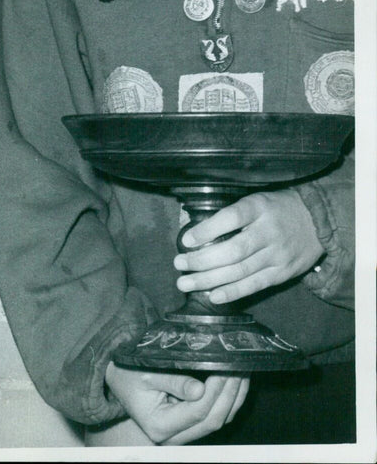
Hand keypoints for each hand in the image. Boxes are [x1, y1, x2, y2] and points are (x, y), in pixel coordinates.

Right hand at [106, 363, 248, 444]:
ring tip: (242, 372)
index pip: (197, 411)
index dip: (214, 390)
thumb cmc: (127, 375)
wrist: (116, 383)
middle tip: (238, 367)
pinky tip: (235, 383)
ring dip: (234, 398)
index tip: (223, 367)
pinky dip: (228, 401)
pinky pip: (214, 418)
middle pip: (212, 420)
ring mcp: (182, 435)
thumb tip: (201, 389)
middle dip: (229, 393)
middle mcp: (173, 437)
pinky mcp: (189, 427)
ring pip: (218, 422)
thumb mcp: (145, 373)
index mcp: (159, 425)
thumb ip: (172, 381)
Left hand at [174, 189, 323, 303]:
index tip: (186, 240)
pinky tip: (213, 296)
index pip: (231, 218)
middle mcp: (268, 232)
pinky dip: (233, 292)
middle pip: (233, 250)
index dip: (207, 229)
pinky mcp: (282, 273)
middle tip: (178, 264)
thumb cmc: (276, 208)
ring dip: (209, 280)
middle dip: (201, 260)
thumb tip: (193, 228)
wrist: (317, 222)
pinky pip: (255, 285)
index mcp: (259, 207)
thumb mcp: (256, 200)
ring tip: (185, 283)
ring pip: (240, 271)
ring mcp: (277, 255)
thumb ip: (231, 213)